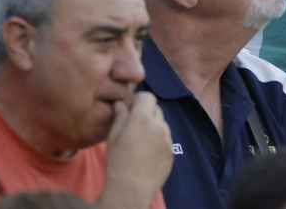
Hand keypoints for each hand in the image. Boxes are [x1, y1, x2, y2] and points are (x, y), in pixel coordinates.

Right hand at [99, 93, 173, 208]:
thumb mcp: (113, 137)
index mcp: (143, 118)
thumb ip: (120, 117)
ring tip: (139, 142)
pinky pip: (165, 139)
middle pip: (156, 109)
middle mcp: (159, 125)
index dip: (138, 100)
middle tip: (133, 126)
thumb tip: (121, 104)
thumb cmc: (117, 162)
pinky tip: (147, 153)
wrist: (131, 189)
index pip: (148, 97)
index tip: (130, 109)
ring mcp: (168, 138)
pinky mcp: (172, 151)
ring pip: (162, 124)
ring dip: (153, 127)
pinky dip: (158, 140)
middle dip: (145, 113)